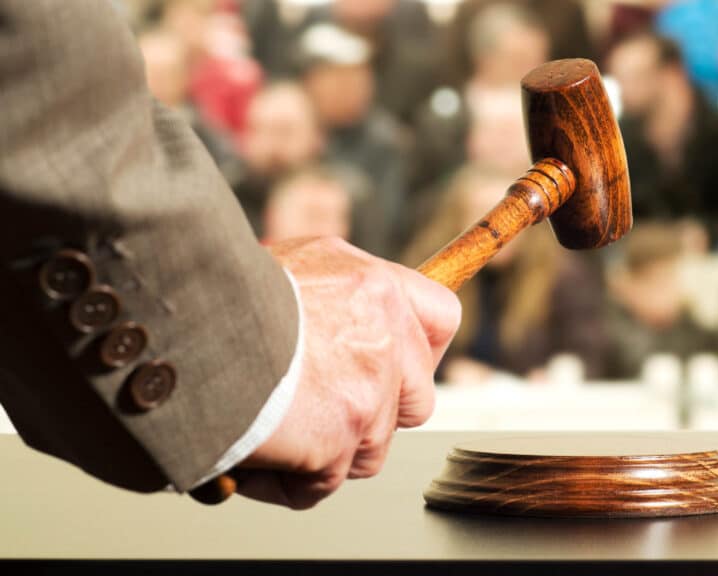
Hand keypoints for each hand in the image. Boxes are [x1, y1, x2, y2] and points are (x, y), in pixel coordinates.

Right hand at [235, 237, 459, 508]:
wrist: (182, 326)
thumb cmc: (219, 295)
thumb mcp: (294, 268)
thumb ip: (335, 298)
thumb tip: (342, 329)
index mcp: (374, 287)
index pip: (441, 319)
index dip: (419, 351)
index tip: (395, 368)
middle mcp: (385, 335)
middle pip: (418, 400)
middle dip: (376, 415)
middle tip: (322, 409)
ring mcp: (369, 390)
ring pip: (371, 449)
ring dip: (325, 453)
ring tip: (270, 430)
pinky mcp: (341, 436)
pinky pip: (325, 483)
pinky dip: (287, 481)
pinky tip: (252, 456)